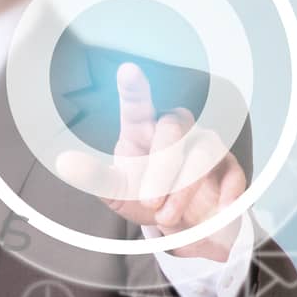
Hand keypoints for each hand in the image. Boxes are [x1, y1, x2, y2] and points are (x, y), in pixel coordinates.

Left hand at [55, 63, 247, 261]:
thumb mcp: (117, 194)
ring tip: (167, 217)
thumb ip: (95, 178)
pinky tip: (217, 211)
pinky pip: (233, 170)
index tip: (128, 70)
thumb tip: (64, 163)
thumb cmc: (148, 199)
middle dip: (163, 166)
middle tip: (150, 201)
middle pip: (174, 126)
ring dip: (184, 188)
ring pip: (202, 150)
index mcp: (141, 133)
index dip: (134, 89)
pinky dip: (227, 192)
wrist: (184, 227)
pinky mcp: (229, 166)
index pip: (138, 107)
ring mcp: (204, 146)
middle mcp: (174, 132)